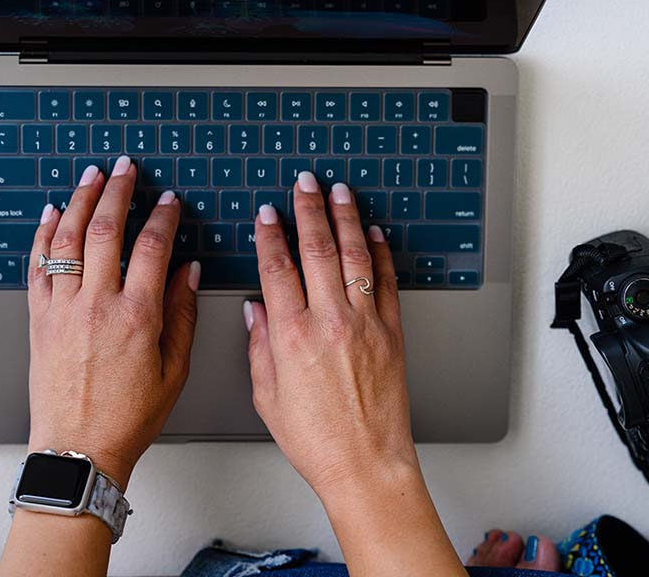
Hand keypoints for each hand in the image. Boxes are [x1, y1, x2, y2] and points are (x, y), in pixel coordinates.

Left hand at [26, 157, 198, 488]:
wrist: (78, 450)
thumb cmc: (127, 418)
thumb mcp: (174, 371)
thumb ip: (182, 314)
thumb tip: (188, 271)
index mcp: (136, 317)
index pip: (153, 248)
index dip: (164, 217)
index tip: (169, 202)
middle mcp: (97, 305)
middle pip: (106, 230)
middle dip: (117, 191)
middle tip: (125, 169)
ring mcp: (62, 309)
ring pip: (69, 239)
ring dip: (80, 201)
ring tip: (90, 176)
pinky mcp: (38, 320)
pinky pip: (38, 267)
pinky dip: (44, 236)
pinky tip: (51, 215)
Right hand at [246, 173, 414, 495]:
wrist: (365, 463)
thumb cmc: (316, 439)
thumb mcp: (267, 395)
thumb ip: (259, 346)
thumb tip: (256, 310)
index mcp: (291, 335)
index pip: (276, 267)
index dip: (269, 233)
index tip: (266, 214)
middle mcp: (328, 321)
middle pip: (316, 248)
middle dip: (308, 209)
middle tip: (304, 184)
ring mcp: (364, 323)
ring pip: (354, 255)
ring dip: (345, 218)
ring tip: (340, 192)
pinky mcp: (392, 332)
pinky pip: (386, 281)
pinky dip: (380, 253)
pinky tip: (374, 233)